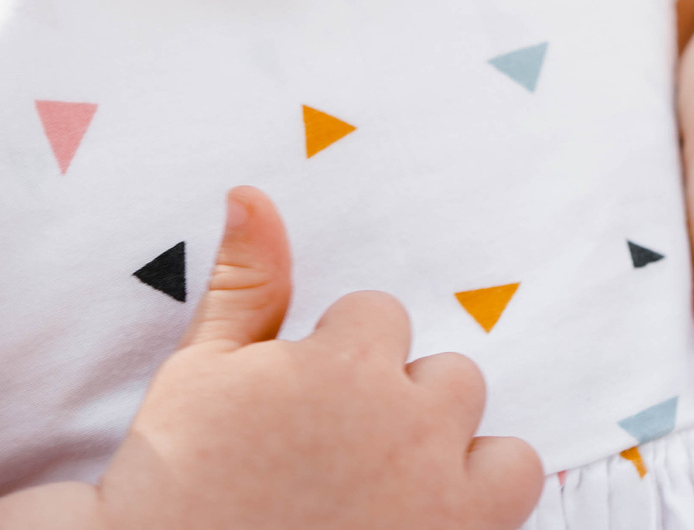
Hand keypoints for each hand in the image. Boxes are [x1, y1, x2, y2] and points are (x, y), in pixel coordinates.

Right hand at [75, 187, 541, 529]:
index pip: (381, 318)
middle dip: (407, 404)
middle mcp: (406, 424)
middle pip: (449, 377)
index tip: (308, 406)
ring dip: (456, 455)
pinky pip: (517, 493)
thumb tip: (252, 195)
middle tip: (348, 454)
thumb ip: (245, 285)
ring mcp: (439, 495)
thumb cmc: (175, 486)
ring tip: (395, 491)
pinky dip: (483, 503)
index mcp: (346, 367)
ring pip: (496, 441)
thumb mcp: (199, 374)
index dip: (343, 357)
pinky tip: (424, 520)